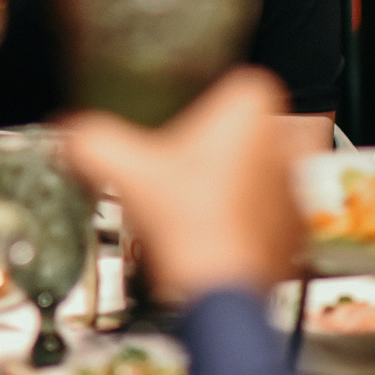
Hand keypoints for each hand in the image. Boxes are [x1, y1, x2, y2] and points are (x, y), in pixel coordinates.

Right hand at [65, 68, 302, 300]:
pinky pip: (272, 208)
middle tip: (185, 172)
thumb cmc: (186, 223)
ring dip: (234, 182)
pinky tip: (215, 230)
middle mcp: (283, 138)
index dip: (205, 108)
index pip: (234, 86)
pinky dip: (248, 217)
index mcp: (250, 106)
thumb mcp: (123, 171)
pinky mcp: (299, 222)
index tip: (184, 130)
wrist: (219, 288)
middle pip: (247, 130)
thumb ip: (92, 141)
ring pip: (262, 168)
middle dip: (219, 148)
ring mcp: (296, 181)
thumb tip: (74, 135)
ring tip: (196, 204)